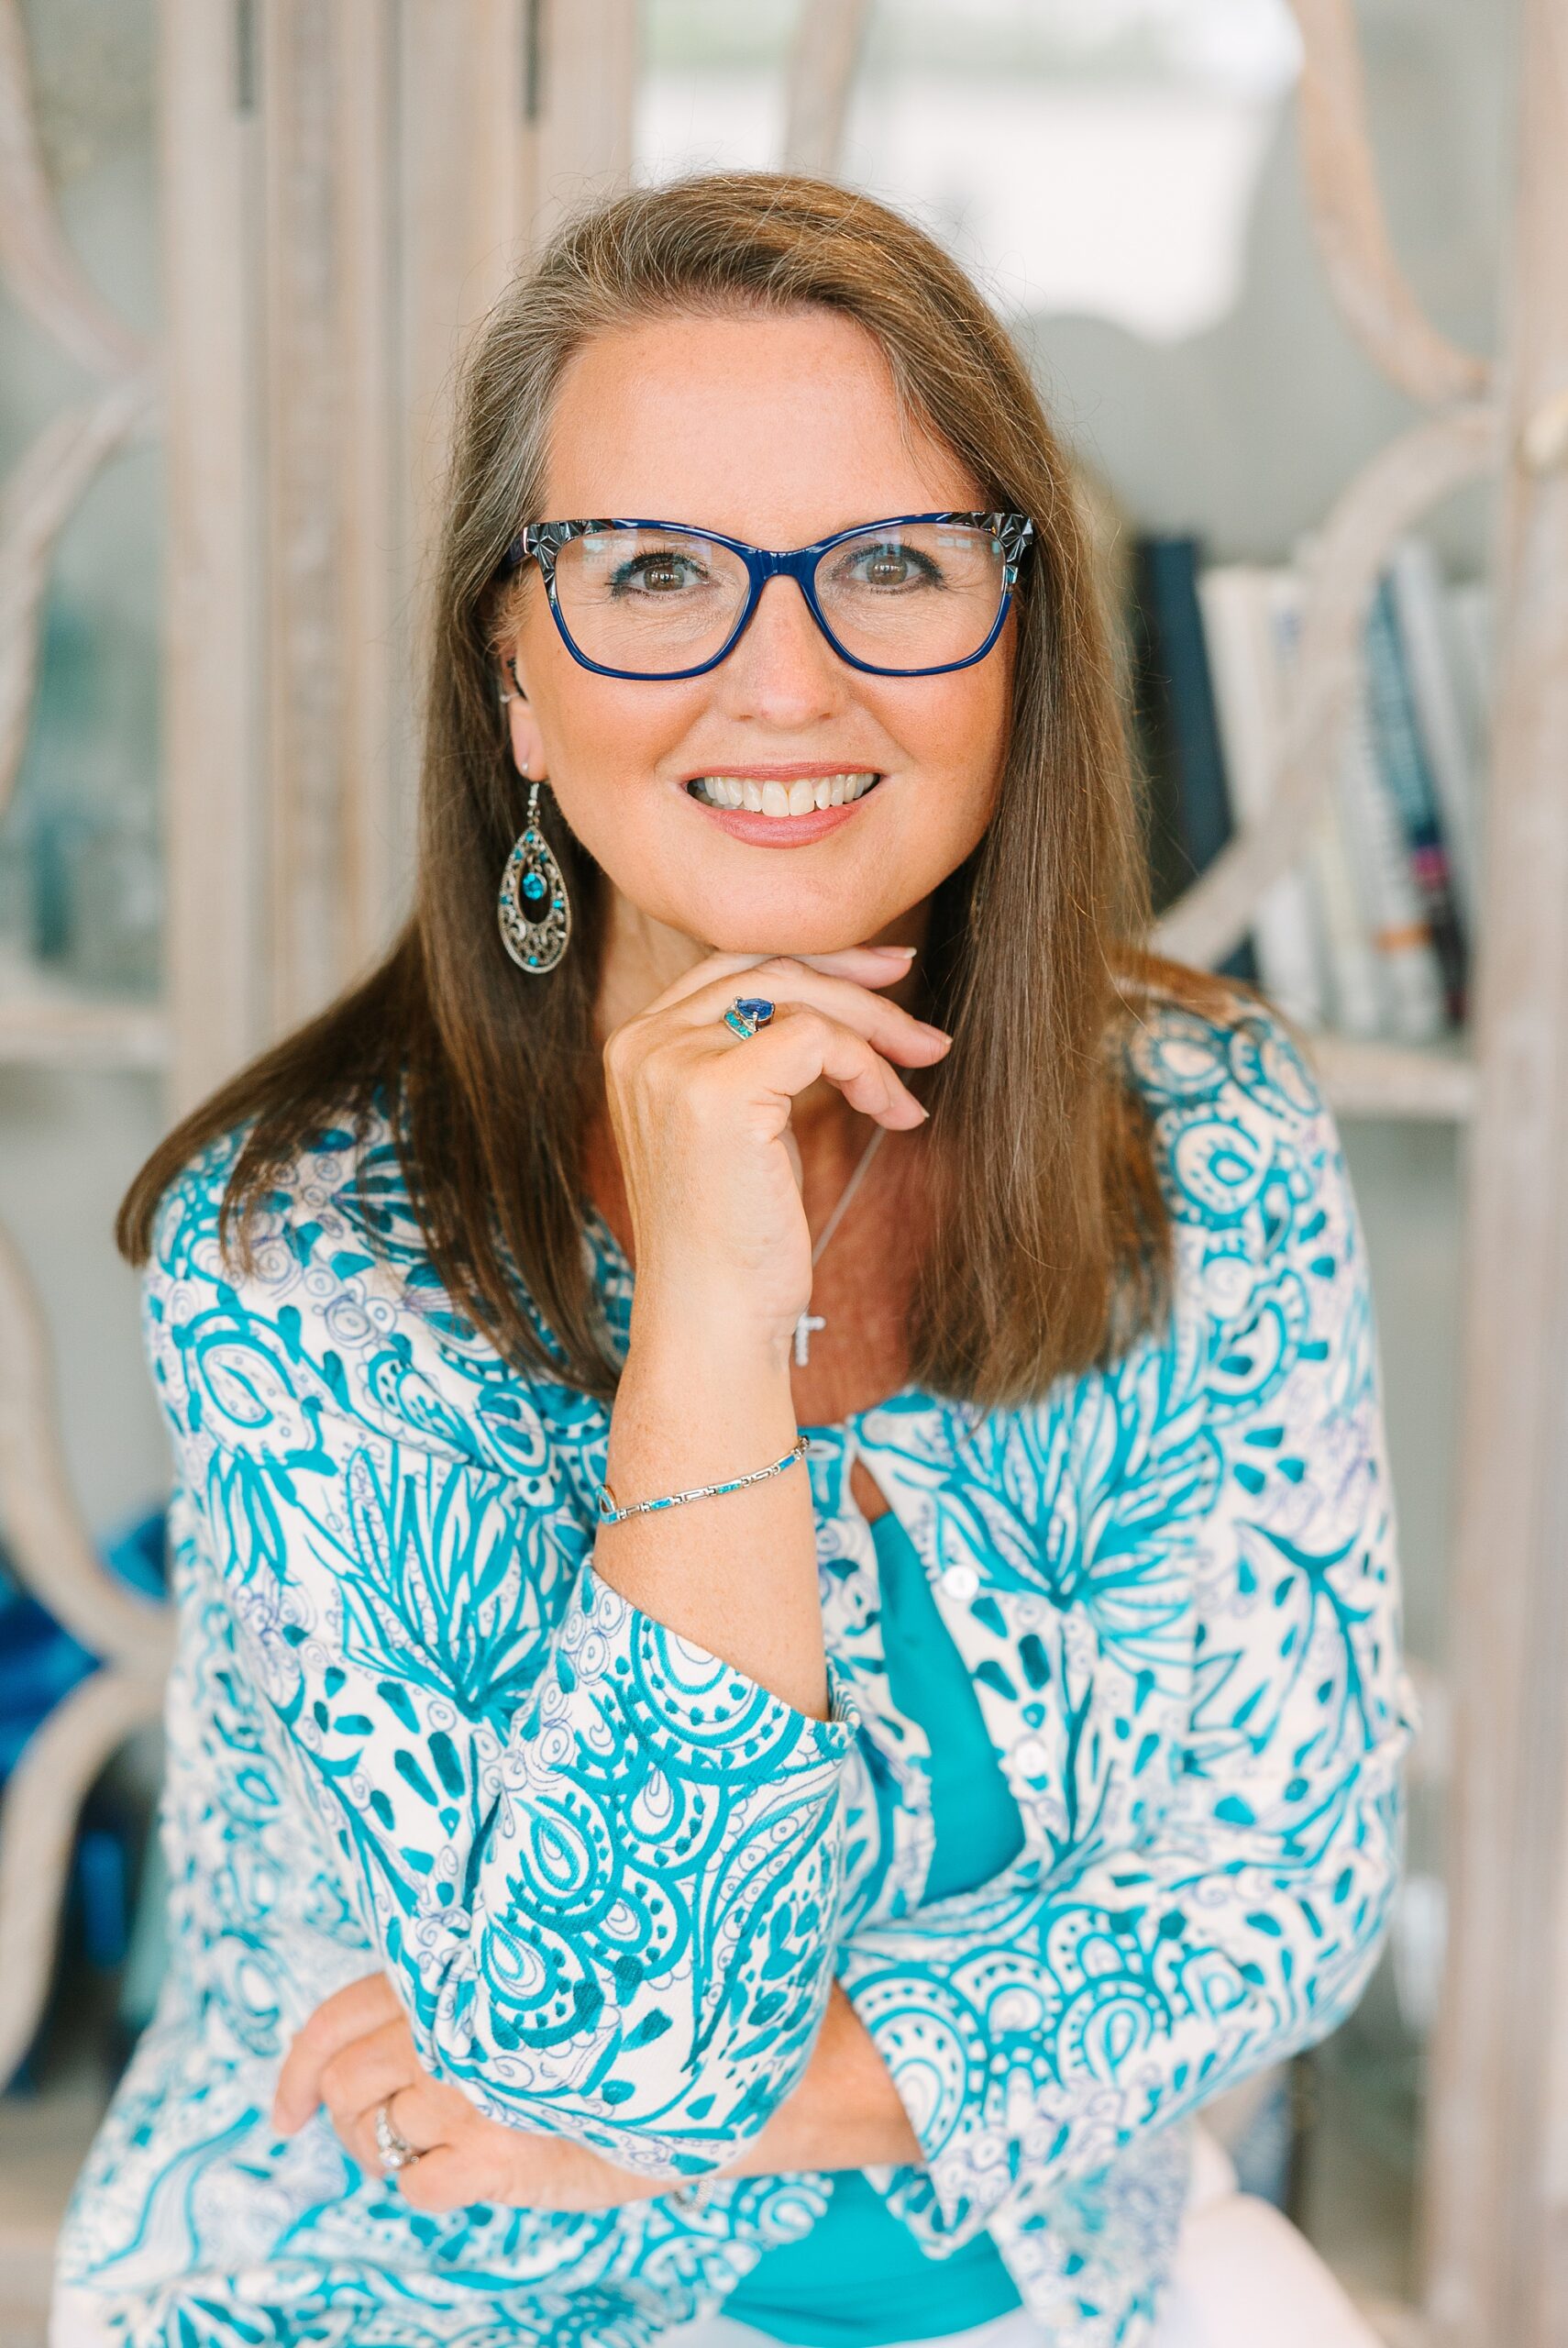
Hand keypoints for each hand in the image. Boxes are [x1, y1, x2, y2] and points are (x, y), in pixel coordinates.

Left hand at [272, 1973, 659, 2212]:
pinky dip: (431, 2187)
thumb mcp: (522, 1989)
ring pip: (372, 2136)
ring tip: (438, 2146)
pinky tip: (475, 2167)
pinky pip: (415, 2186)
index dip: (298, 2071)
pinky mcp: (495, 2153)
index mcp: (453, 1975)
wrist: (690, 2081)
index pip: (335, 2018)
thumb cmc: (604, 2031)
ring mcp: (471, 2089)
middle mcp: (454, 2024)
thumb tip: (357, 2053)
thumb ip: (452, 1995)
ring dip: (389, 2154)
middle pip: (345, 2084)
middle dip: (350, 2119)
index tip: (286, 2113)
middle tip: (391, 2131)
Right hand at [602, 946, 950, 1357]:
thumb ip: (763, 1058)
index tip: (883, 975)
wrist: (713, 1320)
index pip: (734, 964)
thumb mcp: (745, 1127)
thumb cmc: (735, 1240)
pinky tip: (890, 1111)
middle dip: (859, 984)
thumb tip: (845, 999)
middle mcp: (642, 1043)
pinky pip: (818, 1038)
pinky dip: (867, 1067)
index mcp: (637, 1045)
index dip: (817, 960)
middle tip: (921, 1021)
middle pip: (768, 967)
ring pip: (800, 996)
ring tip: (922, 1068)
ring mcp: (672, 1063)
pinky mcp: (716, 1091)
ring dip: (876, 1030)